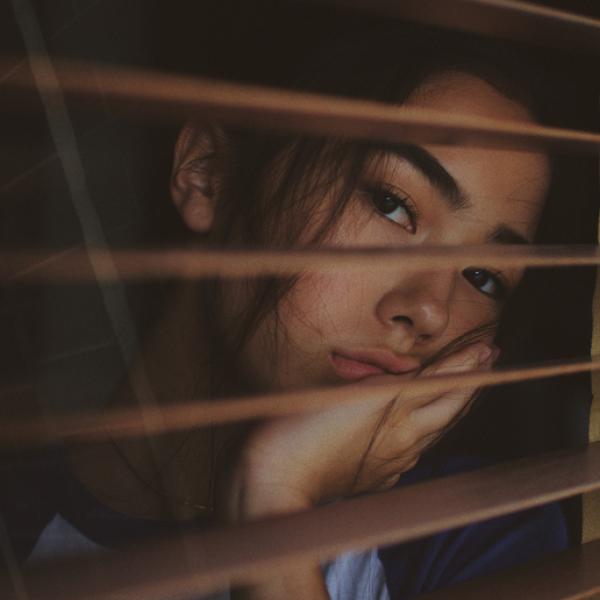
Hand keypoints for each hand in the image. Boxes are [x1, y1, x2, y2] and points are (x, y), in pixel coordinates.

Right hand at [219, 341, 495, 521]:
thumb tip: (440, 375)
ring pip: (429, 431)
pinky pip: (407, 451)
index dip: (470, 366)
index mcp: (402, 422)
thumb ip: (401, 385)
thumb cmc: (309, 436)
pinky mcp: (368, 475)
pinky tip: (415, 432)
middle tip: (485, 362)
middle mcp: (403, 445)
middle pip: (447, 412)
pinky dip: (421, 431)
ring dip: (448, 406)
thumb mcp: (360, 397)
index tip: (488, 348)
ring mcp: (387, 463)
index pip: (448, 388)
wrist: (275, 487)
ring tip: (458, 388)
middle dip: (469, 386)